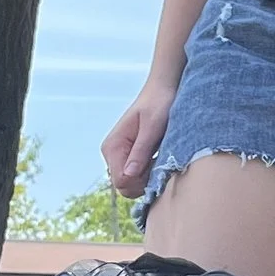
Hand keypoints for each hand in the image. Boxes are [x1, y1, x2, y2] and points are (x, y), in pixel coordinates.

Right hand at [101, 72, 178, 199]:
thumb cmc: (159, 104)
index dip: (140, 181)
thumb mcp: (153, 127)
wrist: (163, 89)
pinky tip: (158, 158)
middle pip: (124, 186)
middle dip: (144, 181)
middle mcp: (111, 153)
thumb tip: (129, 175)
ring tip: (160, 157)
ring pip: (131, 183)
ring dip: (148, 177)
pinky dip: (149, 173)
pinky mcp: (128, 156)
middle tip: (160, 161)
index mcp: (113, 147)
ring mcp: (119, 156)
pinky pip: (136, 176)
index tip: (156, 166)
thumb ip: (141, 151)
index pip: (120, 182)